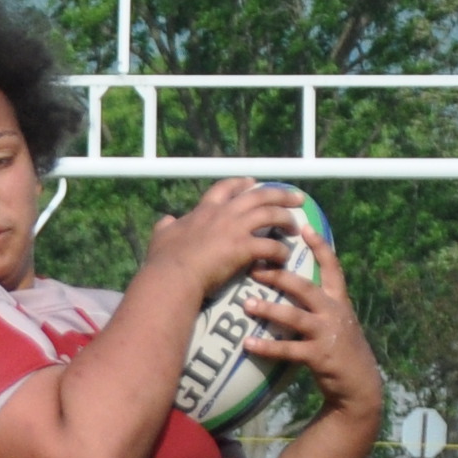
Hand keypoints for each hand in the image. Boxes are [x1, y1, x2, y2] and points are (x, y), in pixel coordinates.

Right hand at [144, 179, 304, 304]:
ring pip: (270, 214)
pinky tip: (284, 258)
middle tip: (295, 197)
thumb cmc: (165, 258)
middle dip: (280, 194)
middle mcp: (224, 214)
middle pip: (259, 195)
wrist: (173, 275)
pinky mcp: (244, 248)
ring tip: (295, 227)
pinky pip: (271, 246)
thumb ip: (166, 226)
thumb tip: (167, 220)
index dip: (241, 183)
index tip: (253, 182)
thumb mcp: (161, 236)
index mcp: (206, 210)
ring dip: (285, 219)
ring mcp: (235, 229)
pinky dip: (280, 251)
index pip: (227, 188)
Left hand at [243, 261, 385, 426]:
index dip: (320, 246)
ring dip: (270, 310)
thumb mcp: (336, 319)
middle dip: (280, 276)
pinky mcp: (319, 356)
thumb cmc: (340, 347)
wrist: (359, 384)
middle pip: (306, 287)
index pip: (332, 267)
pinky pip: (289, 350)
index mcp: (339, 300)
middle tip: (255, 268)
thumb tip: (291, 282)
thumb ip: (318, 302)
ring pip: (295, 317)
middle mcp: (334, 312)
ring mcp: (327, 334)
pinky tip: (248, 345)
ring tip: (246, 304)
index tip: (305, 226)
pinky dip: (267, 347)